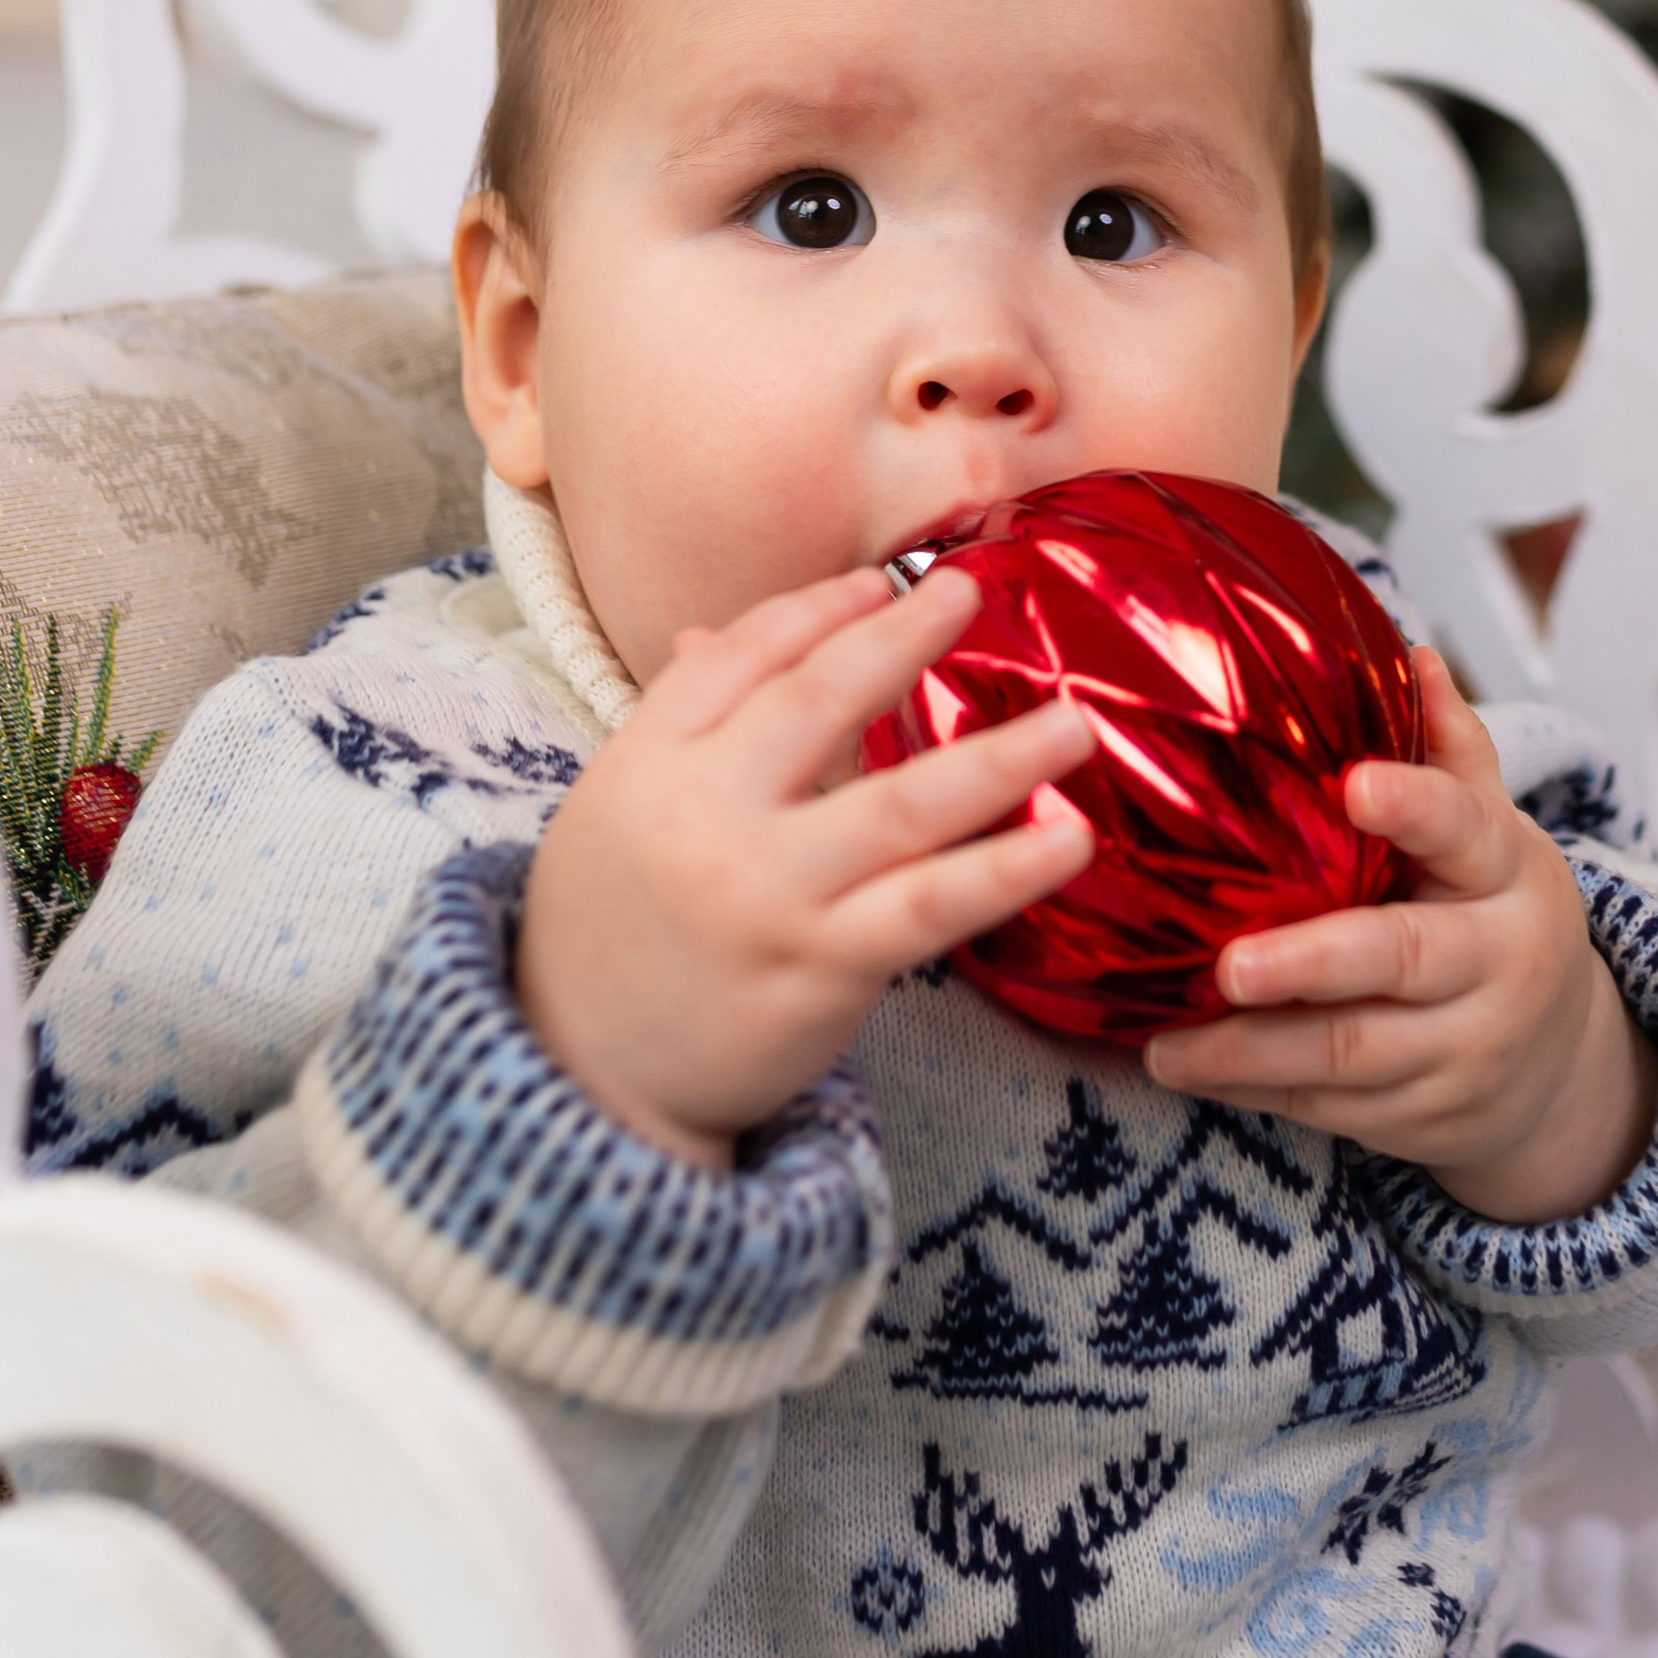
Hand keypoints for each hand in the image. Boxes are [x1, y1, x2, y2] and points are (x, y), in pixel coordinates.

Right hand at [516, 564, 1092, 1169]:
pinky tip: (1068, 839)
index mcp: (645, 762)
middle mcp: (704, 816)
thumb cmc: (612, 930)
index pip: (741, 658)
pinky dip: (1007, 868)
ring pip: (900, 805)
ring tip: (1074, 722)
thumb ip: (677, 725)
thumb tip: (712, 632)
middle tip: (970, 592)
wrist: (583, 1075)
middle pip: (818, 704)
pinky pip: (930, 905)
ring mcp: (767, 893)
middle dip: (901, 638)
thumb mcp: (617, 809)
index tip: (879, 581)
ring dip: (998, 759)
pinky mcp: (821, 967)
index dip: (816, 611)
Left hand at [1144, 648, 1654, 1222]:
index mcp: (1507, 870)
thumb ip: (1449, 752)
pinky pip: (1332, 1108)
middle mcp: (1497, 961)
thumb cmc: (1491, 915)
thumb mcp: (1490, 835)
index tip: (1354, 785)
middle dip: (1312, 964)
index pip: (1465, 828)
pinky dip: (1256, 1092)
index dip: (1414, 807)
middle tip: (1230, 966)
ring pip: (1354, 1054)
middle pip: (1401, 957)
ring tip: (1169, 1044)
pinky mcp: (1426, 1117)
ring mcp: (1465, 1048)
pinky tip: (1190, 1068)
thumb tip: (1410, 654)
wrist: (1560, 1066)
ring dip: (1252, 1052)